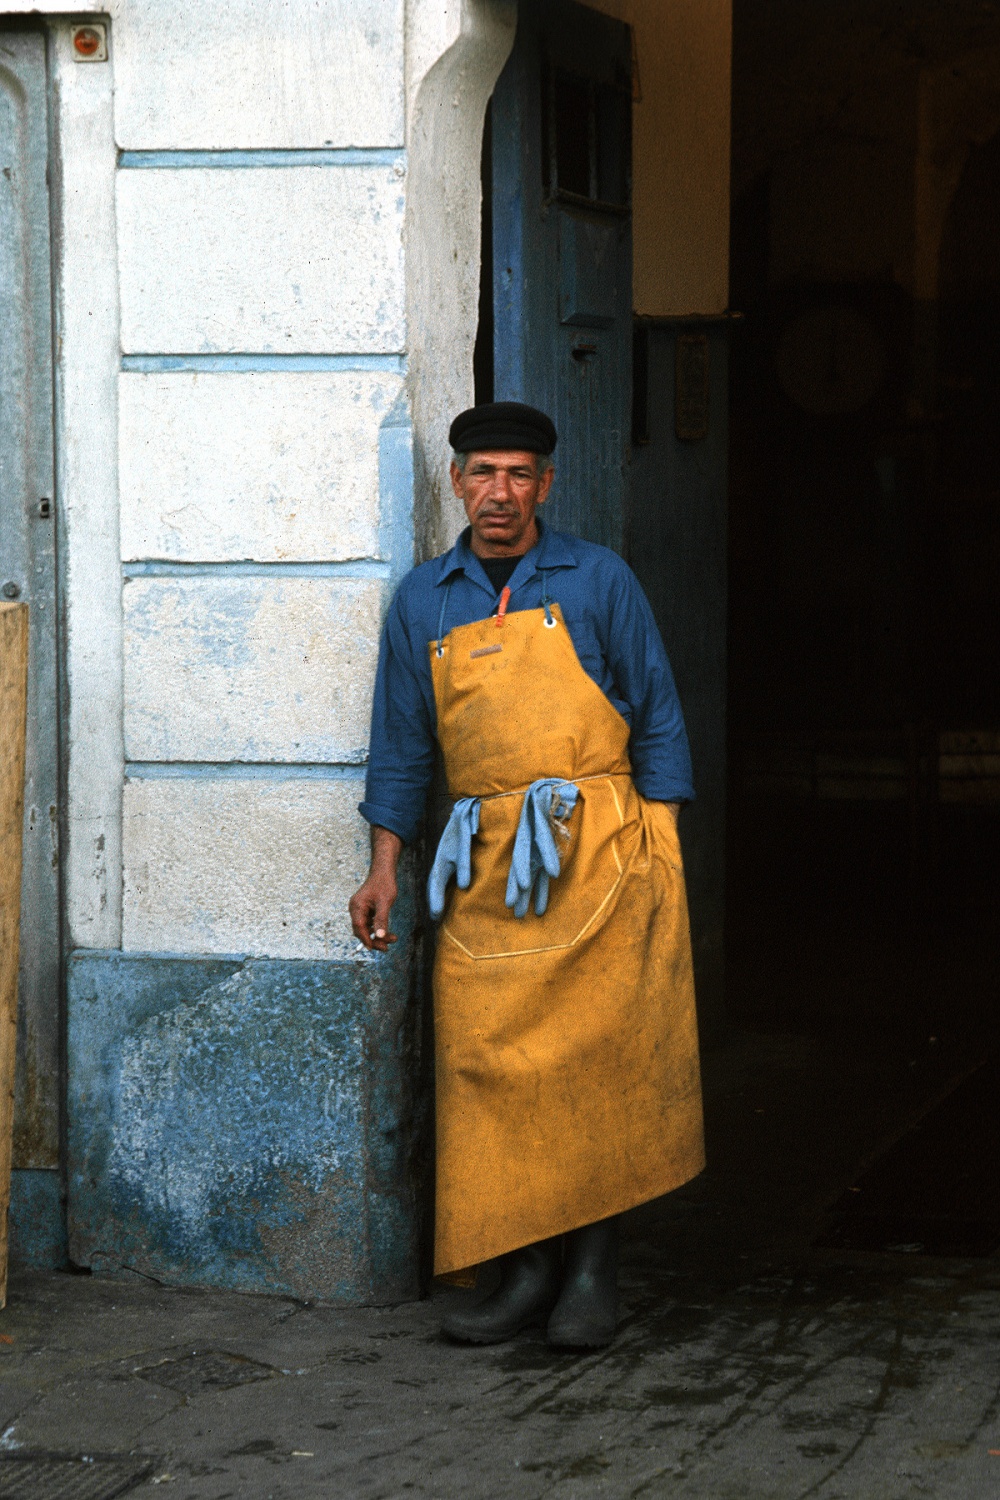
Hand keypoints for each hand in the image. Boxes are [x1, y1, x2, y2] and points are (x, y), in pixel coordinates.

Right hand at [349, 827, 403, 951]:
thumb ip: (381, 919)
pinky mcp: (366, 911)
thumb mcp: (385, 902)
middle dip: (374, 940)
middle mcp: (356, 909)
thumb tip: (379, 936)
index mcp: (357, 906)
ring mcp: (360, 910)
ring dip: (378, 936)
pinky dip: (378, 929)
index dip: (365, 939)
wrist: (384, 872)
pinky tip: (389, 933)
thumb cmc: (384, 884)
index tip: (373, 949)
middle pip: (361, 930)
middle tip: (387, 947)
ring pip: (366, 929)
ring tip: (393, 939)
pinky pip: (370, 924)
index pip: (358, 927)